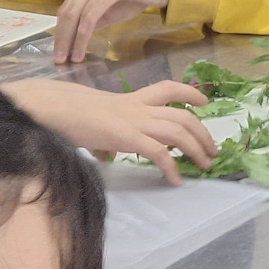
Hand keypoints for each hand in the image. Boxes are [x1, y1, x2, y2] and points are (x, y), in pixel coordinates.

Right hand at [2, 77, 215, 182]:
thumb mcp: (96, 122)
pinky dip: (171, 166)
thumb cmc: (69, 114)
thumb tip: (105, 152)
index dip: (190, 93)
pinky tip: (175, 180)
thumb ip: (107, 135)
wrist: (55, 108)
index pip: (168, 89)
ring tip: (205, 164)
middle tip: (212, 150)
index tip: (204, 101)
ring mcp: (136, 121)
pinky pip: (158, 152)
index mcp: (132, 100)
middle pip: (183, 116)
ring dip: (196, 149)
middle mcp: (139, 108)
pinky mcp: (128, 137)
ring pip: (178, 131)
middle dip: (203, 133)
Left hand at [54, 0, 173, 63]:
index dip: (59, 33)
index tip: (59, 52)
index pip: (65, 10)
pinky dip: (85, 32)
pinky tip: (83, 47)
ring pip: (78, 13)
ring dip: (73, 39)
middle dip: (62, 38)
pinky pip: (94, 12)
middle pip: (67, 12)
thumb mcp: (107, 12)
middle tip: (60, 59)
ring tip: (72, 57)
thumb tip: (72, 41)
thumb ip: (90, 22)